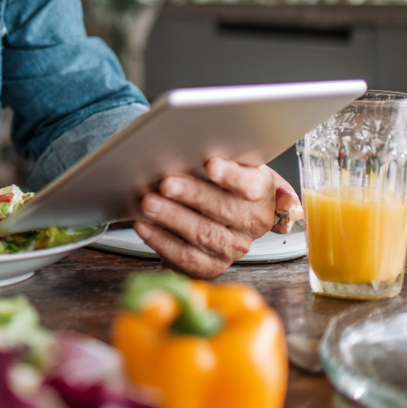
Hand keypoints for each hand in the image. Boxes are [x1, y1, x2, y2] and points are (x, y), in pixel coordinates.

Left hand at [133, 158, 302, 278]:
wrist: (214, 214)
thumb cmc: (217, 181)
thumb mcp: (228, 164)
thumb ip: (222, 156)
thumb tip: (197, 142)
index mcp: (262, 194)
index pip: (252, 185)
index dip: (232, 176)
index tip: (211, 165)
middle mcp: (252, 223)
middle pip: (224, 209)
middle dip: (192, 194)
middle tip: (166, 183)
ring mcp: (233, 248)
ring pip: (203, 234)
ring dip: (172, 217)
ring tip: (149, 202)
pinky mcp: (212, 266)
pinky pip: (186, 256)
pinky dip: (162, 240)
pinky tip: (144, 225)